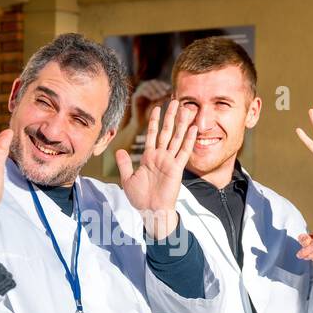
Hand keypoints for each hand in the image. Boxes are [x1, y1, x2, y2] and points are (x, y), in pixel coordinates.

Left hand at [115, 98, 198, 239]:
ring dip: (182, 123)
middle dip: (170, 116)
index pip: (152, 134)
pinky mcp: (177, 168)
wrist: (151, 211)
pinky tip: (193, 128)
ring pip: (176, 137)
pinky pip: (183, 151)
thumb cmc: (140, 198)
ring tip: (187, 109)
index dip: (154, 121)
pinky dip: (189, 140)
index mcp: (149, 157)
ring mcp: (170, 161)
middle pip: (166, 131)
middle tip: (175, 101)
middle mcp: (161, 156)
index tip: (157, 107)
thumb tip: (119, 150)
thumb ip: (124, 164)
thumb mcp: (128, 179)